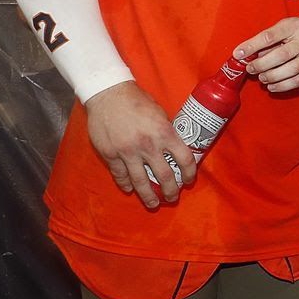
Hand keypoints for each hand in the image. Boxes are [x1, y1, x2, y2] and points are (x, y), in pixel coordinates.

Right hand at [83, 80, 197, 207]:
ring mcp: (128, 152)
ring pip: (141, 182)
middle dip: (170, 191)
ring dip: (148, 196)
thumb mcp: (160, 113)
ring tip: (153, 204)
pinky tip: (130, 189)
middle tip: (172, 197)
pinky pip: (120, 175)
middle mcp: (148, 145)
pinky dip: (126, 184)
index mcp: (165, 133)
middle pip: (165, 176)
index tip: (189, 180)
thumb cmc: (137, 100)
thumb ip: (166, 132)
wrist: (108, 94)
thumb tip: (174, 148)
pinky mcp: (110, 154)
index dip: (189, 173)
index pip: (184, 159)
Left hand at [236, 18, 298, 93]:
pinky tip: (272, 85)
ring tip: (262, 77)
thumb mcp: (291, 27)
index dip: (252, 45)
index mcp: (295, 26)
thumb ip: (273, 38)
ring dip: (271, 76)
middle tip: (251, 69)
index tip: (238, 53)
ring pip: (289, 70)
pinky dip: (282, 85)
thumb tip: (252, 53)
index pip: (270, 35)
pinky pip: (298, 80)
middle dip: (261, 64)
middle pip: (279, 55)